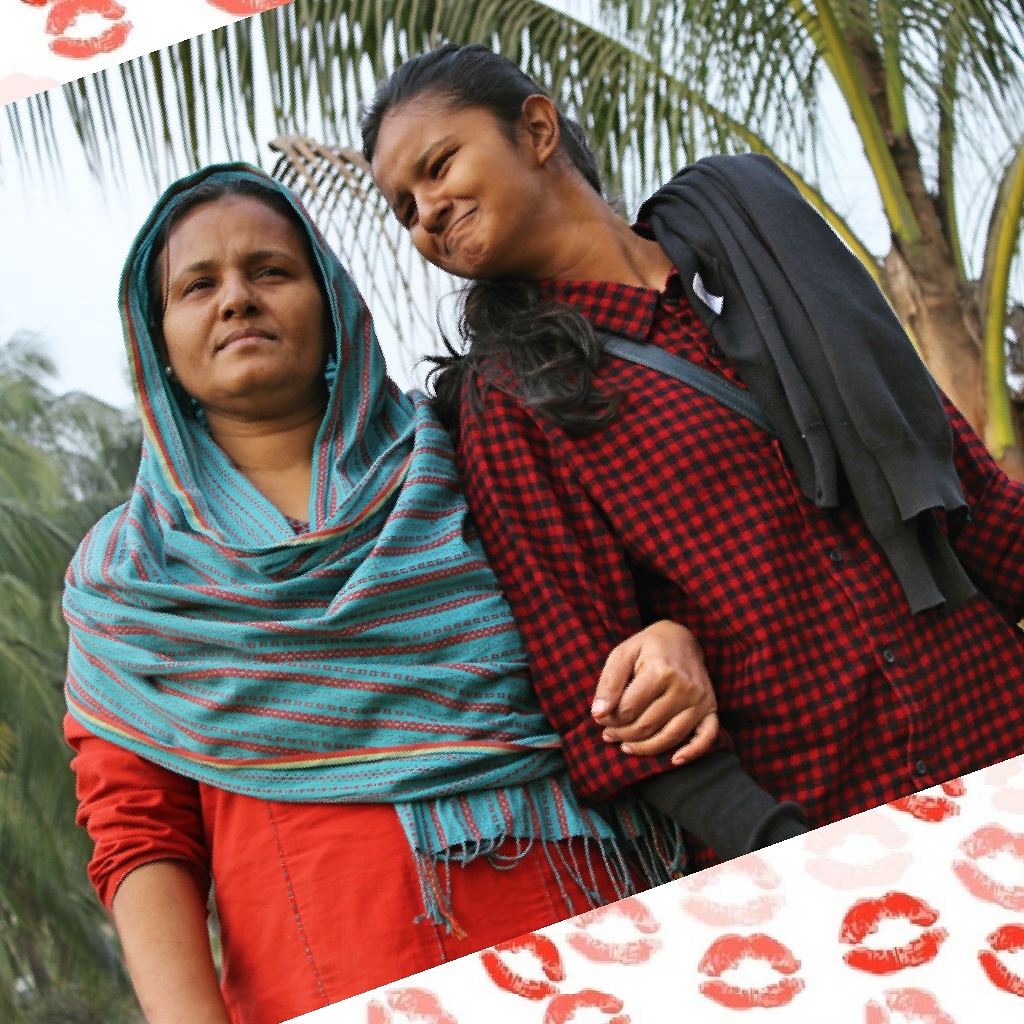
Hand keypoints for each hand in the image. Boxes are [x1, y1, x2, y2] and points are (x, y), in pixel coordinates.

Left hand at [592, 620, 717, 764]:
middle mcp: (684, 687)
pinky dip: (692, 753)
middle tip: (609, 734)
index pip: (628, 710)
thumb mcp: (622, 654)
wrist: (681, 638)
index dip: (609, 719)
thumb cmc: (647, 647)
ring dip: (644, 748)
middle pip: (646, 726)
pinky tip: (674, 760)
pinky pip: (706, 737)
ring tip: (626, 746)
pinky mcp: (711, 708)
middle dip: (622, 734)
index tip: (601, 719)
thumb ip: (608, 684)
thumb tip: (598, 715)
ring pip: (670, 737)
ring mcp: (700, 700)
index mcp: (660, 671)